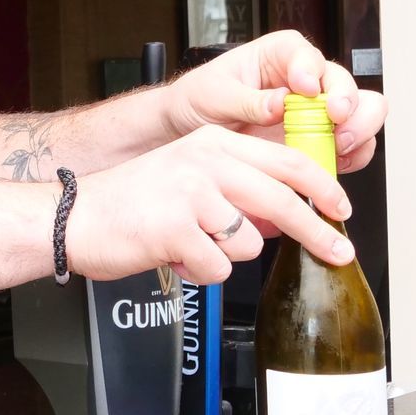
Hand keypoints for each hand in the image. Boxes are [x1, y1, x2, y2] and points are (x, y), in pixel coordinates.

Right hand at [64, 125, 354, 284]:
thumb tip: (284, 215)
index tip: (341, 208)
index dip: (323, 187)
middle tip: (338, 251)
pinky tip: (174, 255)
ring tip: (192, 244)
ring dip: (226, 255)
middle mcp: (204, 162)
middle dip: (318, 232)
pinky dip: (199, 271)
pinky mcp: (176, 229)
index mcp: (212, 143)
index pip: (286, 161)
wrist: (74, 217)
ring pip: (249, 242)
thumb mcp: (187, 175)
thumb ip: (235, 187)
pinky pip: (217, 267)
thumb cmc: (129, 203)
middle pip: (283, 200)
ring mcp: (190, 194)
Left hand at [165, 30, 385, 174]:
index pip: (306, 55)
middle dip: (347, 102)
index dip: (311, 70)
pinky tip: (333, 163)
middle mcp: (306, 79)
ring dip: (357, 131)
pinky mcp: (320, 140)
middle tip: (334, 120)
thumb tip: (280, 104)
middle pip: (345, 82)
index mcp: (280, 54)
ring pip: (361, 112)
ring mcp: (316, 111)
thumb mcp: (213, 94)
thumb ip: (247, 100)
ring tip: (337, 146)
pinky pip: (353, 146)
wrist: (189, 130)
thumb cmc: (200, 99)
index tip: (304, 89)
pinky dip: (352, 156)